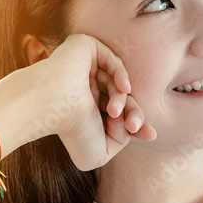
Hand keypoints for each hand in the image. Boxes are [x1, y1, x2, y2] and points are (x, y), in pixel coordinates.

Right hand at [31, 33, 155, 170]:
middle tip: (134, 126)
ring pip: (118, 84)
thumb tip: (133, 127)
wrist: (52, 106)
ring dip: (122, 101)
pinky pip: (113, 61)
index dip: (136, 123)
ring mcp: (84, 69)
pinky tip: (125, 89)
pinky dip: (122, 75)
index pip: (120, 115)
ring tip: (114, 113)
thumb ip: (119, 143)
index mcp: (85, 110)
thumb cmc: (71, 131)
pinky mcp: (85, 48)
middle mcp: (85, 89)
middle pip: (124, 100)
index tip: (150, 135)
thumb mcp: (99, 153)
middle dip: (133, 115)